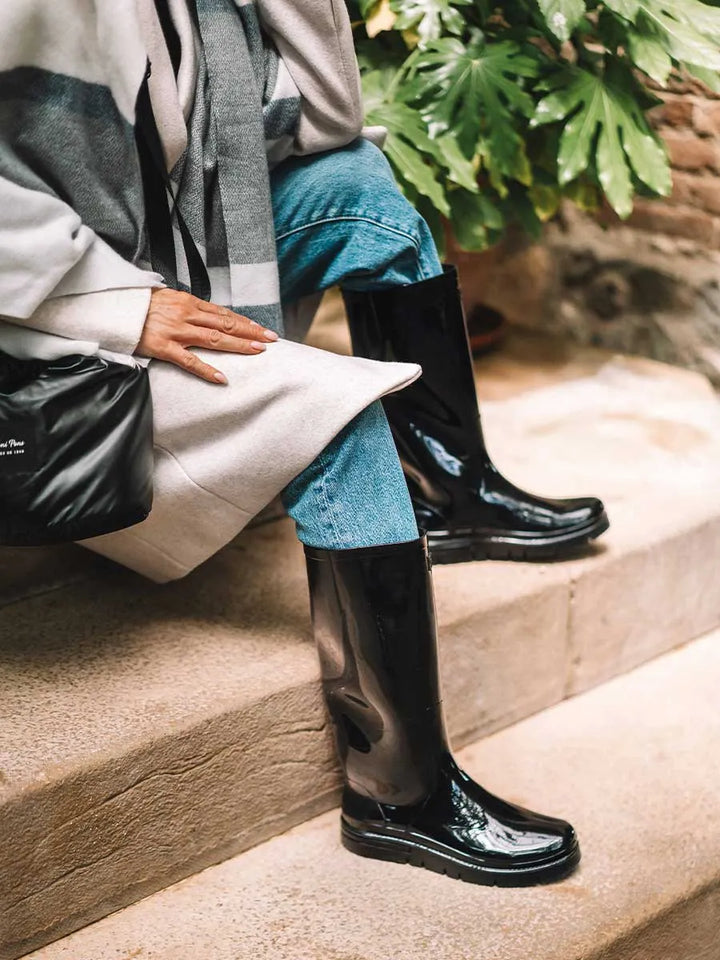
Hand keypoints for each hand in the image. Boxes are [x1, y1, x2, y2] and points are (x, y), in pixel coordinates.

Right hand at [135, 288, 277, 383]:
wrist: (115, 308)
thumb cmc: (141, 305)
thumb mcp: (168, 298)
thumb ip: (189, 307)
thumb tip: (208, 315)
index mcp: (189, 302)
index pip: (224, 313)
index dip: (245, 321)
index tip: (262, 328)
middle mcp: (187, 315)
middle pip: (226, 324)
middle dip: (251, 332)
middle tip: (271, 339)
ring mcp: (176, 331)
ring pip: (215, 339)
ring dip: (239, 345)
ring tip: (258, 351)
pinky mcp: (164, 347)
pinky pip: (189, 361)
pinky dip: (207, 370)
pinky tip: (222, 378)